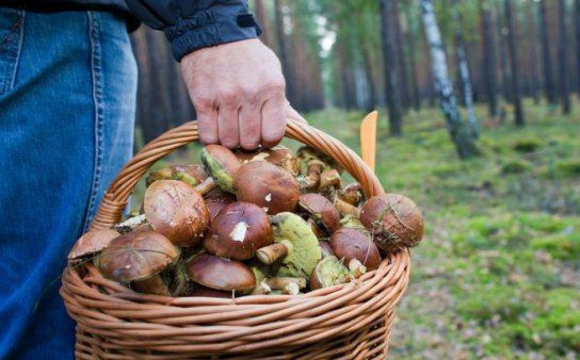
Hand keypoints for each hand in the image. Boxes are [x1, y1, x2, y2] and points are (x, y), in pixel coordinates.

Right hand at [182, 39, 297, 149]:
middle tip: (244, 130)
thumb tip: (302, 127)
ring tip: (229, 128)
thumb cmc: (249, 58)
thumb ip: (284, 104)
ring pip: (228, 141)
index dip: (268, 140)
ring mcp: (225, 97)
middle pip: (250, 141)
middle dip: (248, 141)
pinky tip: (215, 128)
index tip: (262, 135)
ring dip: (229, 140)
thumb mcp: (272, 74)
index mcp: (272, 88)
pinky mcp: (202, 100)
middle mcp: (250, 94)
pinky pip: (208, 135)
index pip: (273, 134)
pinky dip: (211, 138)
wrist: (215, 33)